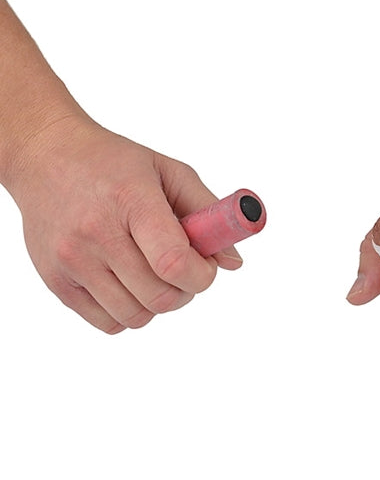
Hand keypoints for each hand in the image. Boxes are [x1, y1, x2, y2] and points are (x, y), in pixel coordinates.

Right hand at [8, 116, 241, 332]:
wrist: (45, 156)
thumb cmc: (114, 163)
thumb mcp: (169, 171)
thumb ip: (208, 213)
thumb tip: (233, 262)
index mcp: (131, 200)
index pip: (173, 261)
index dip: (202, 276)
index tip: (206, 267)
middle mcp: (96, 233)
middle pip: (159, 297)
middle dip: (185, 290)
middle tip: (182, 269)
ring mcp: (72, 260)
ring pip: (135, 316)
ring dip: (157, 304)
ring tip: (154, 275)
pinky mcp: (56, 281)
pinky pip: (107, 323)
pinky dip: (128, 312)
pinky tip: (128, 283)